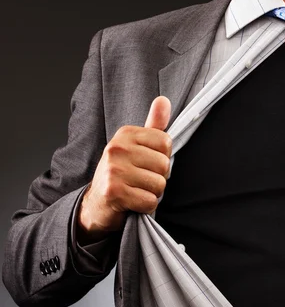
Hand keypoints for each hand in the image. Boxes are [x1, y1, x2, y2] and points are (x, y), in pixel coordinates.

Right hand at [77, 96, 172, 240]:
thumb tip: (164, 100)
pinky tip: (132, 202)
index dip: (162, 158)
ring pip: (159, 185)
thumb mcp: (136, 146)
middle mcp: (117, 148)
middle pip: (165, 165)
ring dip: (152, 193)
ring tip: (136, 190)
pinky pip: (150, 202)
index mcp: (125, 134)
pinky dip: (145, 207)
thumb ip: (153, 126)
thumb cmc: (121, 174)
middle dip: (158, 178)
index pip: (166, 143)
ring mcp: (114, 170)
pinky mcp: (114, 192)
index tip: (146, 164)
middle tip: (140, 181)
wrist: (96, 204)